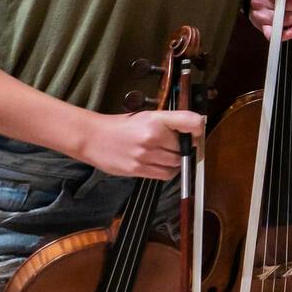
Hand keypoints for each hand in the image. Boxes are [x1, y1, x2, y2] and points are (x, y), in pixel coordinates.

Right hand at [74, 109, 204, 179]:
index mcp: (156, 119)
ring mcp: (145, 155)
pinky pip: (164, 174)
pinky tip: (162, 164)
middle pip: (184, 148)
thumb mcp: (147, 116)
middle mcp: (153, 136)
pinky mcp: (137, 169)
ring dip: (177, 161)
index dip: (198, 128)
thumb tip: (194, 131)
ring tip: (167, 155)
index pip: (190, 122)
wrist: (93, 138)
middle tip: (177, 146)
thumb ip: (170, 123)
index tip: (197, 133)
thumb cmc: (122, 126)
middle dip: (184, 148)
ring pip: (176, 163)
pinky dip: (168, 171)